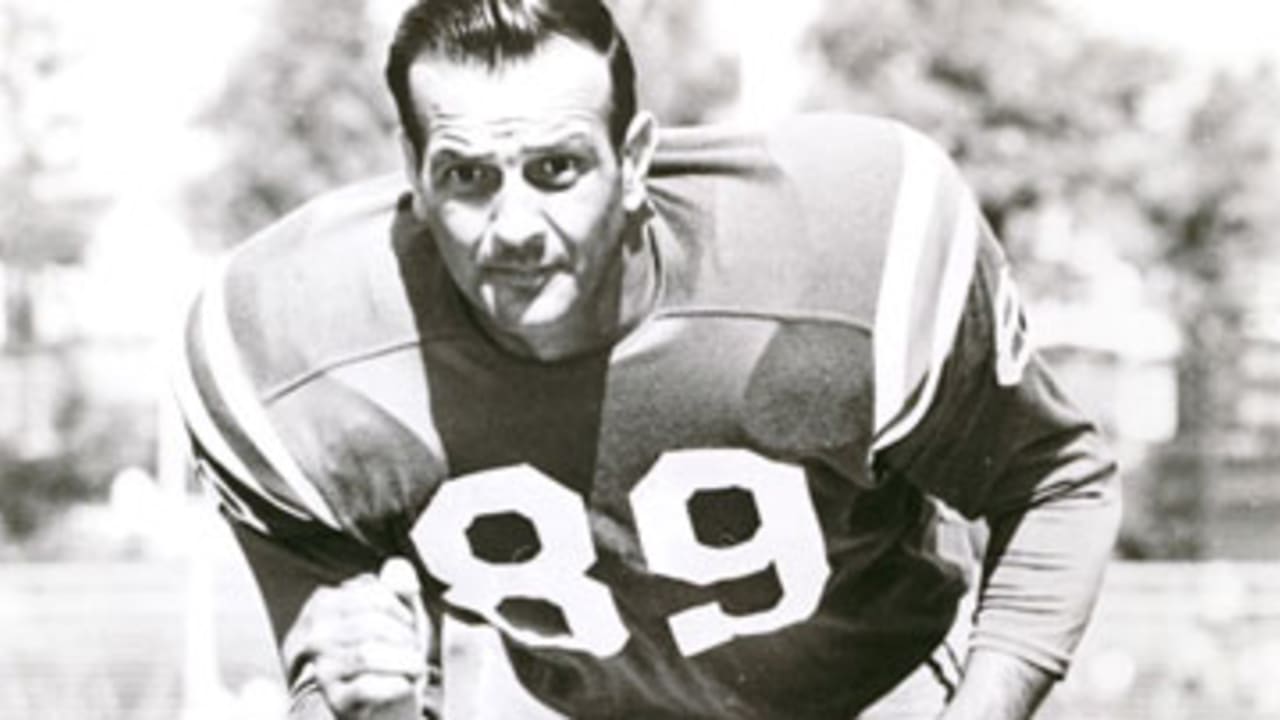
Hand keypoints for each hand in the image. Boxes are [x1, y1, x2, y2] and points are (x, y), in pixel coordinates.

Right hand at [284, 558, 431, 719]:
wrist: (383, 693)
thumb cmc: (389, 646)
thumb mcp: (397, 610)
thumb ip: (398, 586)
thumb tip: (398, 568)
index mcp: (325, 604)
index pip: (373, 595)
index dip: (401, 610)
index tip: (408, 624)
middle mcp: (315, 636)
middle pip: (372, 625)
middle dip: (405, 637)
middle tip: (414, 649)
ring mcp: (322, 669)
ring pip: (368, 655)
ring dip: (405, 660)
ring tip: (414, 666)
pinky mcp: (335, 699)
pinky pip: (369, 688)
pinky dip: (397, 685)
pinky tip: (404, 683)